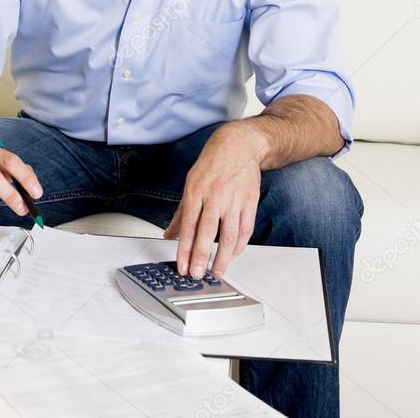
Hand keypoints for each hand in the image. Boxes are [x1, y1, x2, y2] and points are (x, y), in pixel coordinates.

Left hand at [163, 124, 261, 278]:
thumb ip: (181, 213)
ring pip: (229, 235)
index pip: (188, 226)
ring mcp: (234, 199)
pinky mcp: (250, 201)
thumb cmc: (212, 164)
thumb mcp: (190, 183)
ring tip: (217, 272)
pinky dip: (240, 246)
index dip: (185, 249)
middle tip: (197, 274)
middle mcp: (214, 196)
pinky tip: (233, 255)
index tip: (183, 266)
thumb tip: (168, 235)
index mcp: (196, 191)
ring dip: (223, 258)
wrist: (239, 145)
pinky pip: (246, 229)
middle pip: (207, 232)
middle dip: (201, 256)